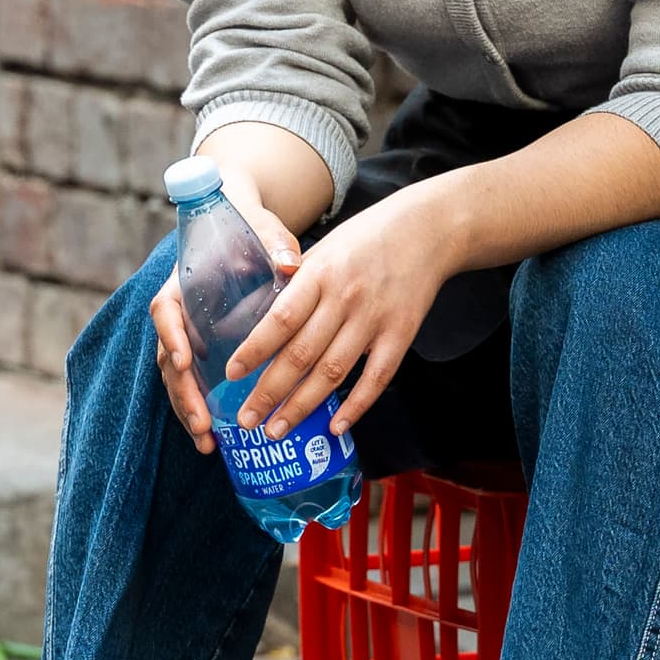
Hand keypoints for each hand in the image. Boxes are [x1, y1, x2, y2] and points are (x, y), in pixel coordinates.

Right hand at [150, 195, 301, 451]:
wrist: (243, 227)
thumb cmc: (251, 229)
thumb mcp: (264, 232)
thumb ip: (274, 246)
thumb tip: (291, 264)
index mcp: (184, 281)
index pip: (165, 309)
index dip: (171, 336)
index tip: (184, 361)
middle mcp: (180, 312)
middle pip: (167, 356)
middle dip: (182, 392)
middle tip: (202, 423)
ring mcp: (188, 334)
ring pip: (176, 378)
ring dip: (188, 410)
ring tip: (206, 442)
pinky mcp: (202, 351)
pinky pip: (193, 383)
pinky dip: (200, 410)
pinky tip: (214, 439)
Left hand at [225, 185, 463, 441]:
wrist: (427, 229)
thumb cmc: (366, 238)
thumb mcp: (323, 249)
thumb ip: (293, 283)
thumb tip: (251, 316)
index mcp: (319, 274)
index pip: (280, 319)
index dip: (254, 350)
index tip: (231, 375)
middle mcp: (345, 298)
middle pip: (301, 354)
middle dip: (269, 393)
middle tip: (245, 421)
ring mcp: (375, 319)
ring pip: (333, 372)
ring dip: (301, 407)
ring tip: (276, 430)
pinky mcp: (401, 335)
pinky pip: (376, 378)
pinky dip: (355, 406)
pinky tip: (334, 427)